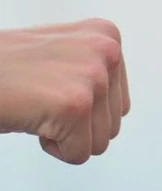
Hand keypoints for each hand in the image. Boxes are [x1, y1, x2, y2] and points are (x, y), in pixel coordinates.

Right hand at [0, 19, 130, 163]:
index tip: (45, 86)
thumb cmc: (4, 70)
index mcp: (107, 35)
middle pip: (113, 126)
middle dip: (73, 126)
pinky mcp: (76, 104)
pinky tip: (27, 115)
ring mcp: (93, 75)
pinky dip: (50, 148)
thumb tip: (121, 107)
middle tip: (35, 96)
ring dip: (61, 135)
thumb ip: (95, 68)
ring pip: (99, 143)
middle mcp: (108, 49)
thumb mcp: (61, 54)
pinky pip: (79, 155)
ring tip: (32, 103)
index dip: (79, 110)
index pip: (118, 106)